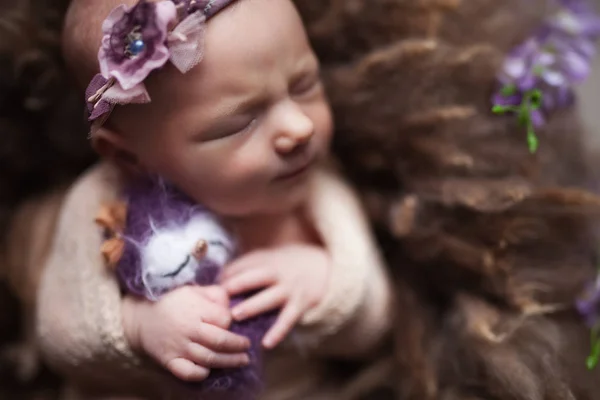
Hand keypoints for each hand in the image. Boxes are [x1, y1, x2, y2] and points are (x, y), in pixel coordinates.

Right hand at [122, 285, 250, 381]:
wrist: (141, 317)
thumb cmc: (174, 301)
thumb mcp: (194, 289)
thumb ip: (216, 294)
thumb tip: (232, 306)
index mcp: (196, 309)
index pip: (224, 319)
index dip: (231, 321)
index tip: (232, 322)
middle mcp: (188, 329)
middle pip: (220, 341)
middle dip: (238, 346)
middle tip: (247, 347)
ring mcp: (178, 347)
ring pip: (209, 359)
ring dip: (229, 362)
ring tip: (242, 360)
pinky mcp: (169, 361)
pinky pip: (189, 373)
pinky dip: (202, 373)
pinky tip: (210, 369)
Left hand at [221, 244, 329, 348]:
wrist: (324, 267)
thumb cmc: (288, 264)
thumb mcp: (271, 257)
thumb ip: (247, 265)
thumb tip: (218, 277)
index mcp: (268, 261)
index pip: (245, 264)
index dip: (228, 274)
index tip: (211, 286)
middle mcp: (279, 273)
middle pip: (257, 276)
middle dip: (239, 284)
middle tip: (220, 295)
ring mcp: (290, 289)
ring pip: (271, 298)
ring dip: (253, 306)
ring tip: (236, 315)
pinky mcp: (302, 304)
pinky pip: (288, 319)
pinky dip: (278, 331)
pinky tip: (266, 344)